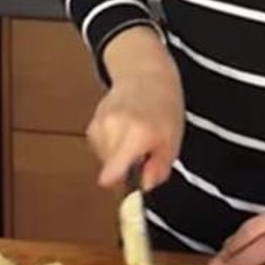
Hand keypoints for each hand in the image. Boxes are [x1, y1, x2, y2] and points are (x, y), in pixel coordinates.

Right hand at [87, 29, 183, 190]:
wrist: (146, 75)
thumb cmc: (163, 107)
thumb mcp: (172, 140)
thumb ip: (159, 167)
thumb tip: (145, 187)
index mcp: (138, 134)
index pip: (113, 170)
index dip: (118, 185)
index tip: (125, 189)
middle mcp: (115, 128)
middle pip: (110, 170)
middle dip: (125, 169)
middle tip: (142, 154)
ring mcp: (101, 124)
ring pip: (104, 160)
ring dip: (118, 156)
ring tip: (134, 137)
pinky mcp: (92, 123)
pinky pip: (99, 148)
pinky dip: (111, 145)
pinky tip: (123, 131)